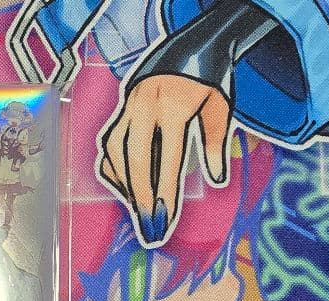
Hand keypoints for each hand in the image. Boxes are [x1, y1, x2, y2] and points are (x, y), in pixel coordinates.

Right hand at [99, 74, 230, 246]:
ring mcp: (127, 109)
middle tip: (148, 226)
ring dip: (126, 187)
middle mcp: (144, 107)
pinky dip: (117, 171)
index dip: (164, 194)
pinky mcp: (118, 113)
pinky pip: (110, 149)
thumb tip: (215, 179)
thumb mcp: (218, 108)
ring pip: (116, 156)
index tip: (163, 221)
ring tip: (140, 212)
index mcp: (173, 106)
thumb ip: (215, 144)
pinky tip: (128, 189)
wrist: (188, 46)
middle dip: (140, 198)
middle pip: (134, 162)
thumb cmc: (207, 79)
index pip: (167, 161)